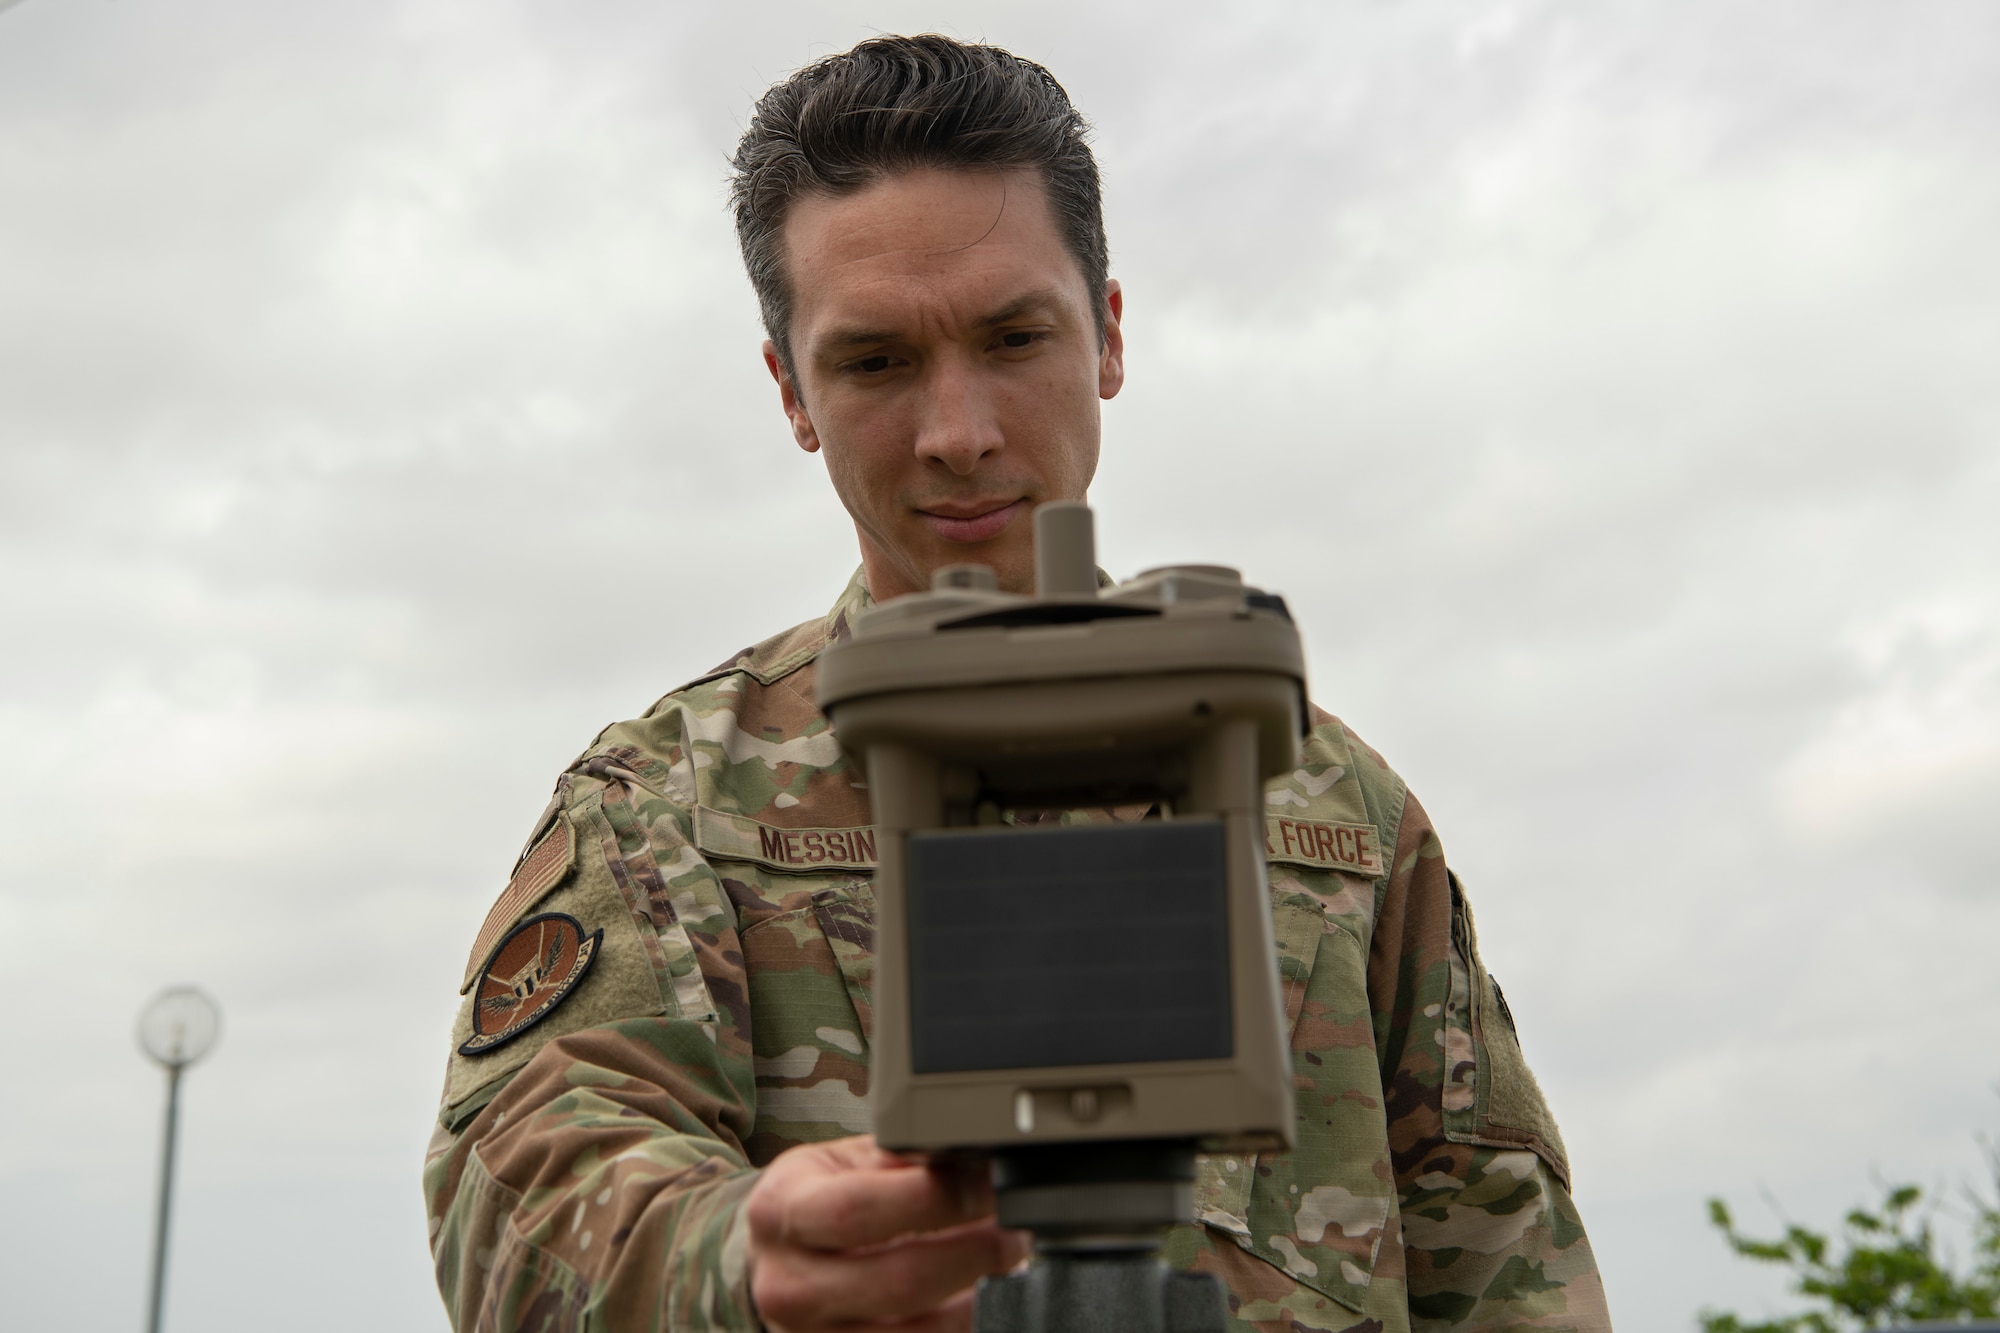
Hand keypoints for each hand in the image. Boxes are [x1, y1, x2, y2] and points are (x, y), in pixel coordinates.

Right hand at [745, 1135, 1029, 1331]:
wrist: (776, 1261)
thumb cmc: (820, 1202)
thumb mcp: (843, 1164)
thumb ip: (901, 1159)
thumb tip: (976, 1157)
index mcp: (781, 1214)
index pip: (859, 1209)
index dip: (934, 1199)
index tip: (986, 1185)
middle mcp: (786, 1285)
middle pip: (897, 1282)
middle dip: (973, 1255)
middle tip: (1014, 1233)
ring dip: (976, 1300)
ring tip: (1006, 1267)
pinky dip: (957, 1327)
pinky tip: (979, 1300)